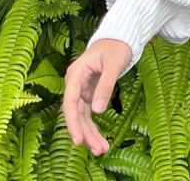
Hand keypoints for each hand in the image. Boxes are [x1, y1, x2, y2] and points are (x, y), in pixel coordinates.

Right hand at [62, 38, 131, 155]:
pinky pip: (88, 113)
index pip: (70, 103)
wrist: (119, 39)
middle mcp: (74, 83)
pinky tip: (100, 140)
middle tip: (98, 150)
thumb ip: (106, 86)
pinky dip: (93, 126)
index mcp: (76, 74)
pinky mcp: (88, 93)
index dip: (72, 123)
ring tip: (102, 150)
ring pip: (82, 117)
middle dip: (85, 133)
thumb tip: (98, 111)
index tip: (78, 140)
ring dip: (90, 134)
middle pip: (76, 113)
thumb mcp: (114, 64)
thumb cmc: (116, 47)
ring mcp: (80, 90)